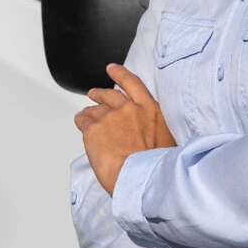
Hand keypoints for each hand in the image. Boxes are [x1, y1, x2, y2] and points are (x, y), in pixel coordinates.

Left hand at [74, 63, 175, 195]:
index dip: (120, 74)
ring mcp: (110, 117)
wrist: (142, 179)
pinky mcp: (93, 129)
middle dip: (101, 93)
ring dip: (90, 109)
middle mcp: (130, 109)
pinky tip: (79, 122)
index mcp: (151, 110)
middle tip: (94, 93)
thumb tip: (150, 135)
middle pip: (110, 95)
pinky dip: (81, 120)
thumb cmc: (158, 168)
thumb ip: (156, 130)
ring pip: (96, 109)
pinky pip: (83, 121)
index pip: (133, 84)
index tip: (112, 69)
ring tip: (85, 113)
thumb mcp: (168, 141)